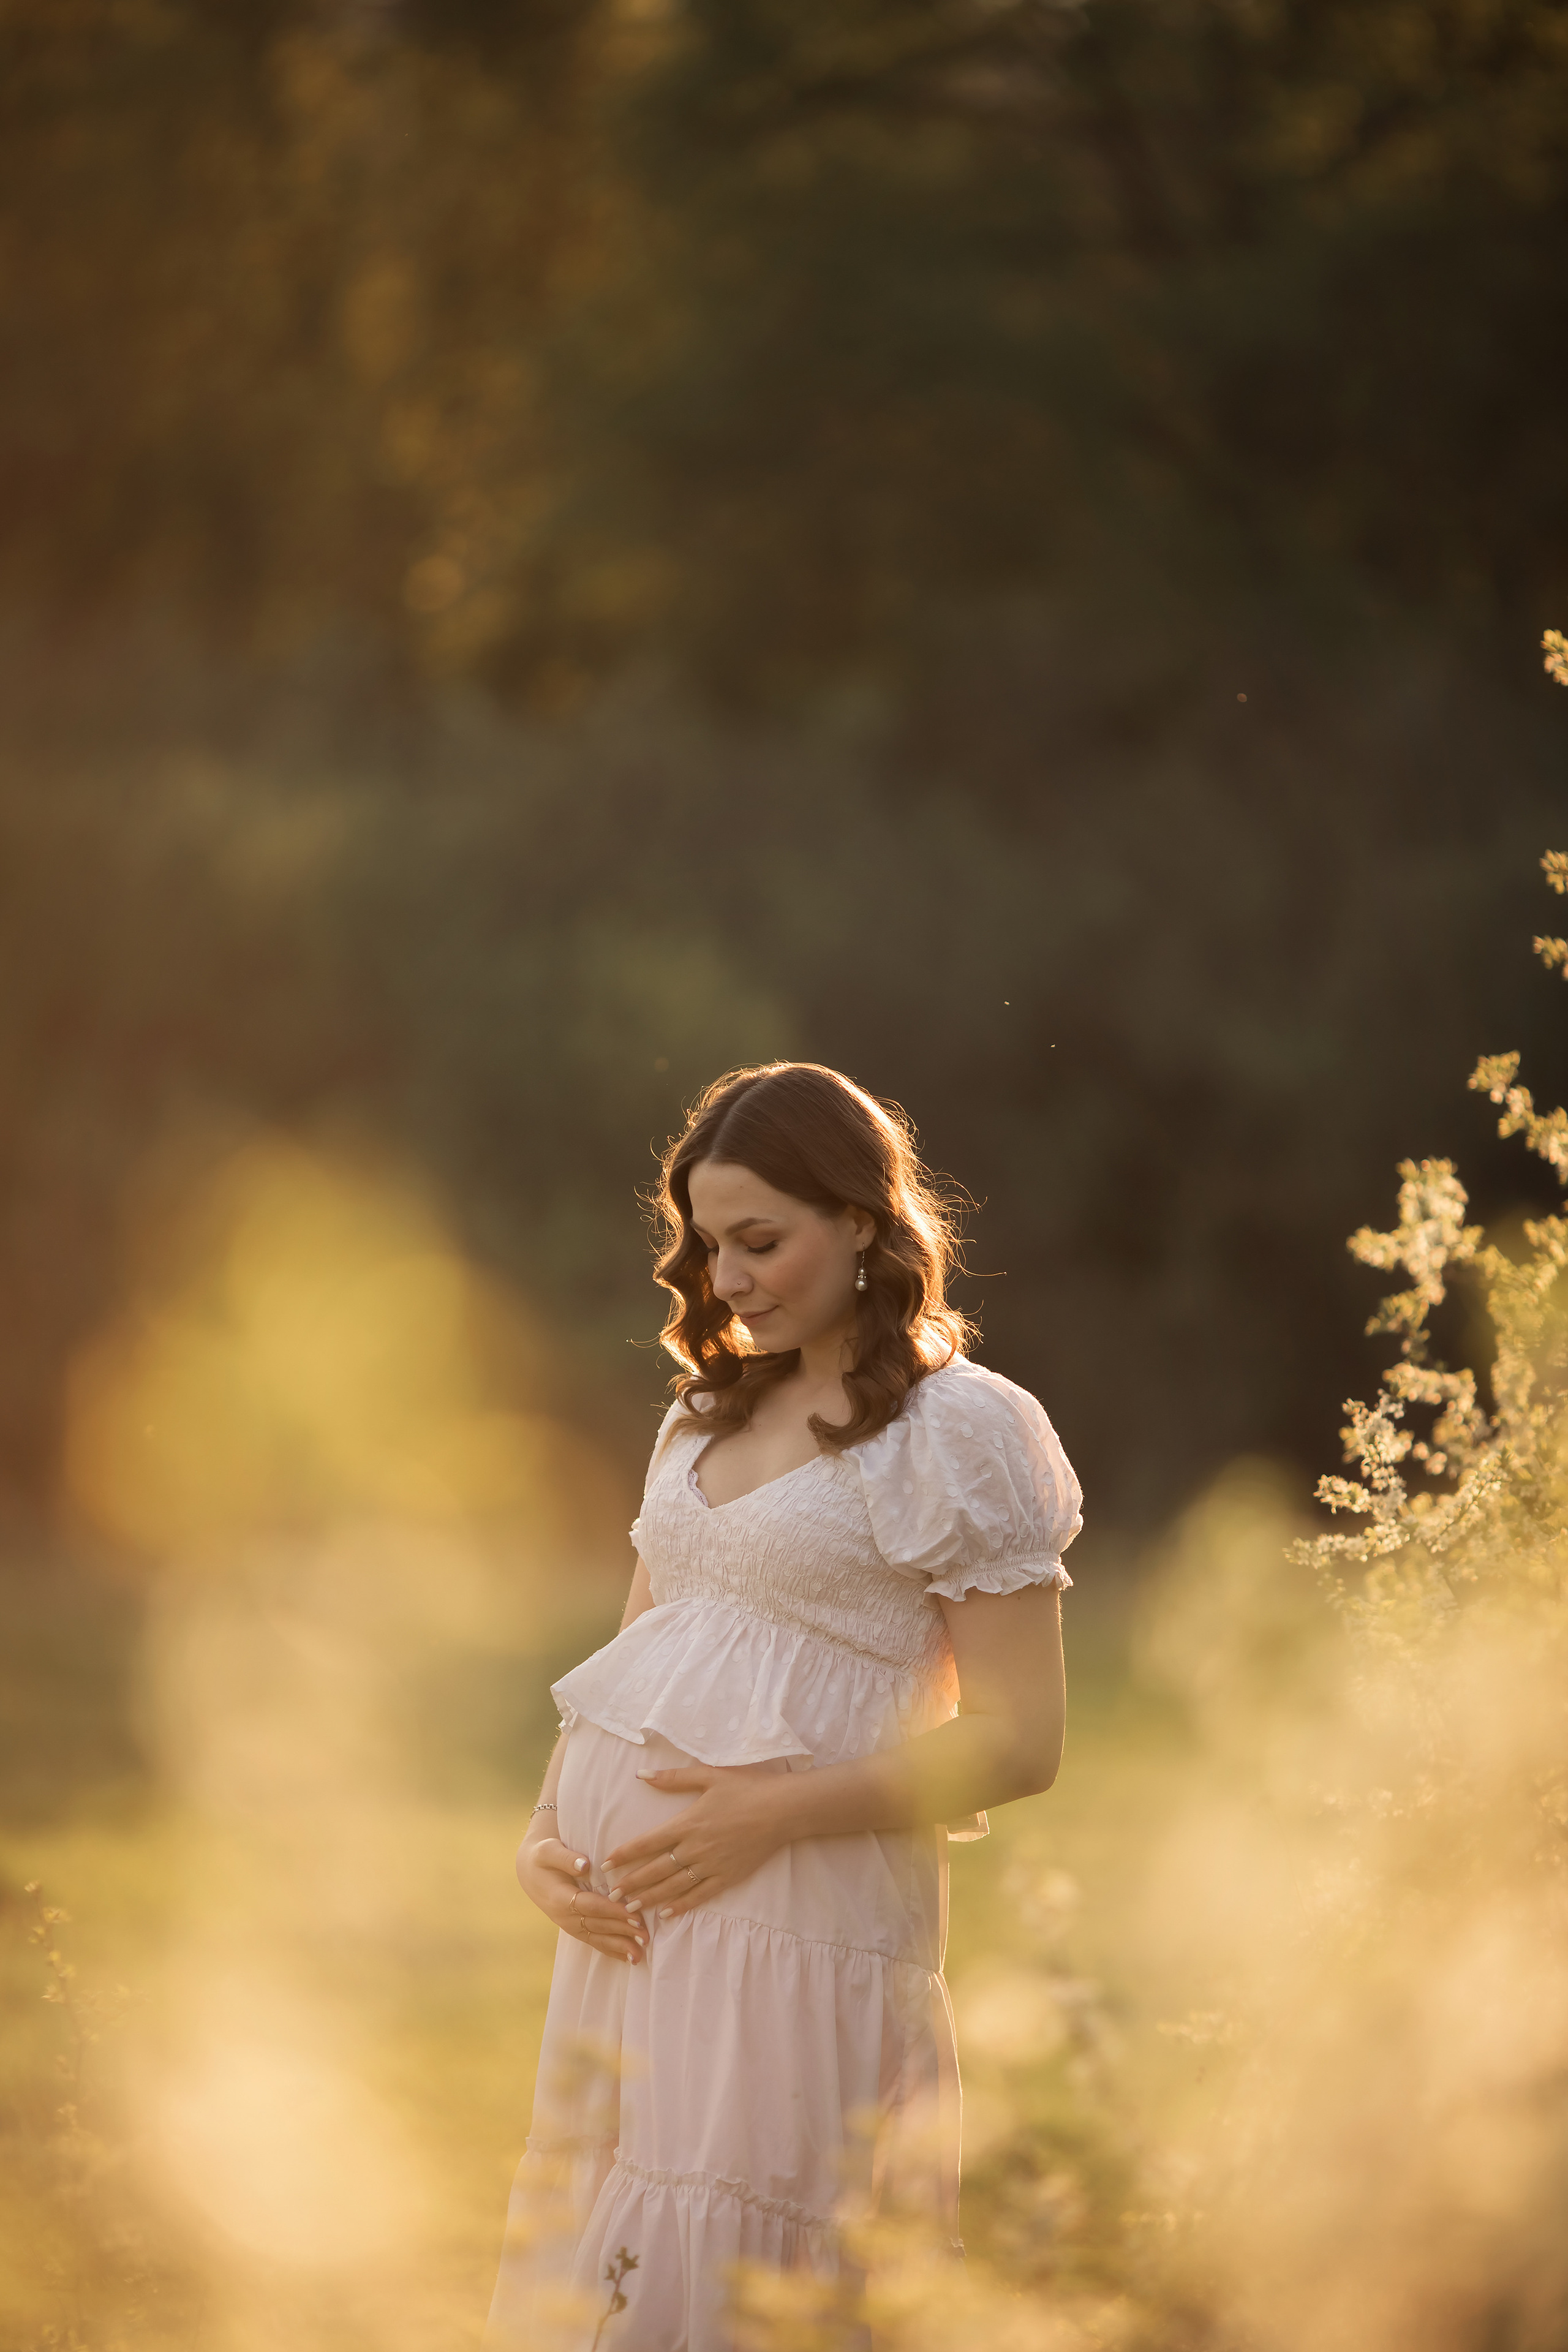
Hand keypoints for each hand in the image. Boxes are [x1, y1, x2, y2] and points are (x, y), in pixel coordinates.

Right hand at [516, 1834, 648, 1963]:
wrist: (530, 1873)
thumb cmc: (543, 1857)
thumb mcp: (549, 1850)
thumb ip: (566, 1858)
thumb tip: (584, 1865)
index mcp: (560, 1897)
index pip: (591, 1906)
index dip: (613, 1912)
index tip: (634, 1915)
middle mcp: (565, 1917)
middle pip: (598, 1926)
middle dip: (622, 1932)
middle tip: (645, 1937)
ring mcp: (569, 1925)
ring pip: (597, 1939)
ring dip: (619, 1947)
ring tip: (640, 1955)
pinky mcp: (575, 1928)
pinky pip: (594, 1942)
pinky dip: (611, 1951)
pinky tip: (628, 1958)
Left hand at [603, 1764, 794, 1918]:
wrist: (783, 1810)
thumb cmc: (746, 1788)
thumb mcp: (709, 1776)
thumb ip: (673, 1778)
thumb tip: (642, 1774)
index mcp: (688, 1823)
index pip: (648, 1843)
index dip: (625, 1854)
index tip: (606, 1864)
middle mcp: (695, 1848)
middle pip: (656, 1870)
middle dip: (631, 1883)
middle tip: (610, 1895)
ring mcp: (712, 1865)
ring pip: (674, 1887)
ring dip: (649, 1898)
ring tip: (629, 1909)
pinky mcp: (728, 1877)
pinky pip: (700, 1895)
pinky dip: (682, 1905)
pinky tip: (667, 1913)